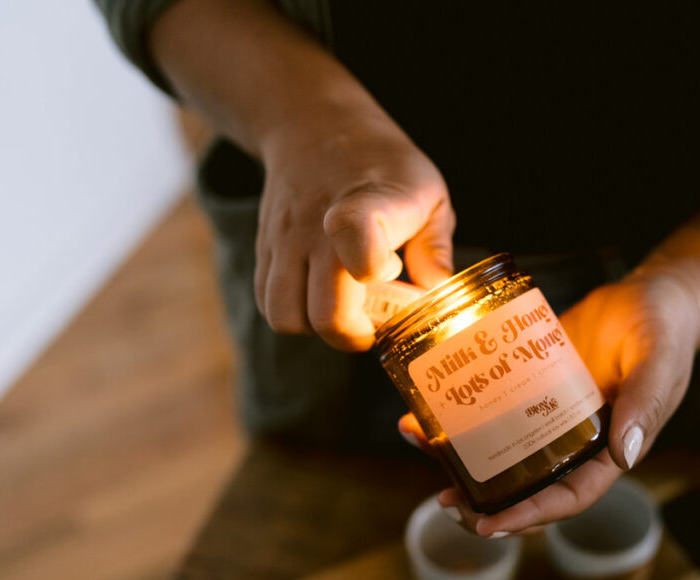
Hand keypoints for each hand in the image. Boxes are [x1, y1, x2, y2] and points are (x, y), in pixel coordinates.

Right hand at [255, 106, 453, 349]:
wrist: (314, 126)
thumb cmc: (384, 166)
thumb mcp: (428, 194)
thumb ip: (435, 249)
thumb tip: (434, 295)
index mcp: (369, 203)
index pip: (354, 234)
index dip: (371, 267)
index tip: (392, 269)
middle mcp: (317, 225)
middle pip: (325, 313)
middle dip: (357, 333)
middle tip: (378, 317)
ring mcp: (285, 240)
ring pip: (286, 317)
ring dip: (318, 327)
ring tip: (346, 306)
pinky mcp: (264, 250)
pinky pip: (269, 304)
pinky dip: (295, 314)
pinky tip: (322, 294)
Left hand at [399, 268, 699, 535]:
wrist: (651, 295)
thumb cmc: (665, 331)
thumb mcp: (660, 362)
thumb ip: (644, 403)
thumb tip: (623, 455)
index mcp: (611, 449)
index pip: (569, 498)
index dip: (530, 516)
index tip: (489, 525)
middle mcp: (577, 441)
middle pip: (529, 487)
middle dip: (488, 503)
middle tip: (447, 504)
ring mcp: (550, 414)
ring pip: (504, 451)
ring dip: (463, 458)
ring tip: (421, 447)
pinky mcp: (531, 384)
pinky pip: (495, 408)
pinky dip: (462, 412)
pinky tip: (427, 407)